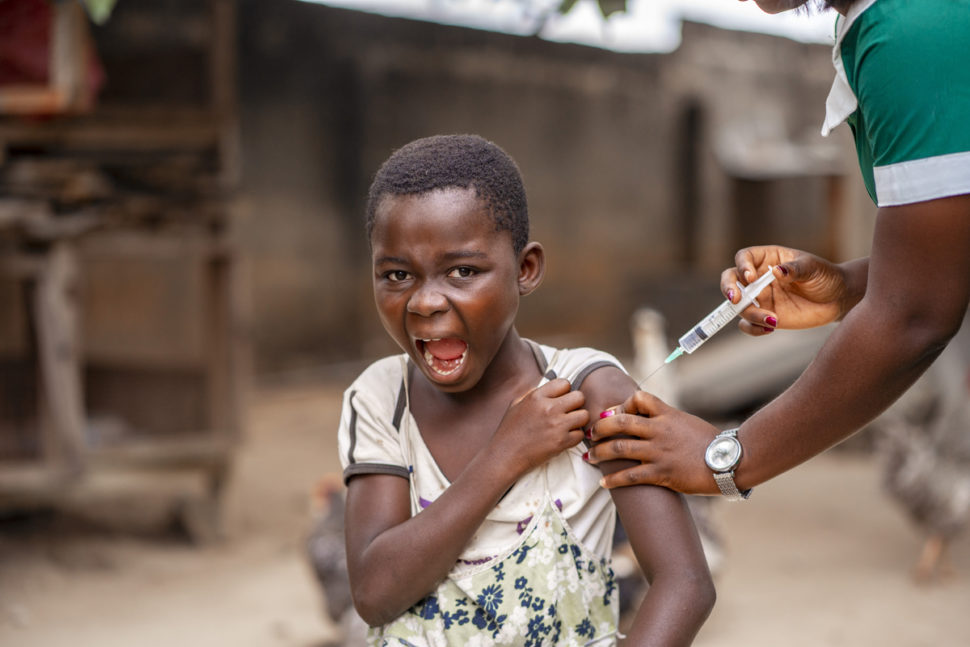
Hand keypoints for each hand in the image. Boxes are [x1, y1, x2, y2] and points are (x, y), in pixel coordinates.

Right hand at [490, 378, 587, 479]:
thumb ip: (533, 393)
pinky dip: (575, 437)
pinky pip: (580, 434)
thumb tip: (550, 387)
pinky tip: (564, 438)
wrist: (505, 455)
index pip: (564, 383)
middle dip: (576, 404)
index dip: (565, 391)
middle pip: (579, 397)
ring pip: (584, 415)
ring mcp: (556, 425)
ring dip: (578, 421)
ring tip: (569, 426)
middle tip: (568, 412)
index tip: (560, 400)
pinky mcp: (561, 442)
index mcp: (537, 397)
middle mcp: (548, 408)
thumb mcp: (516, 404)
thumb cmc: (509, 431)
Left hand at [585, 391, 719, 494]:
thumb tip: (651, 422)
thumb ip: (668, 421)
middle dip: (599, 427)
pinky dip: (613, 479)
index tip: (615, 414)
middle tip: (589, 433)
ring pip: (619, 448)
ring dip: (599, 452)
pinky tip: (603, 482)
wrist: (730, 461)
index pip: (638, 398)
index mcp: (667, 414)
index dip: (623, 404)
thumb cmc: (711, 444)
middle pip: (620, 422)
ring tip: (590, 457)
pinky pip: (631, 476)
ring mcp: (659, 452)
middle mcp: (660, 430)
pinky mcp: (662, 473)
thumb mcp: (687, 423)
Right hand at [724, 245, 853, 335]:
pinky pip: (748, 324)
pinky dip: (752, 328)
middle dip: (728, 288)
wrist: (837, 299)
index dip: (742, 266)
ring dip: (751, 314)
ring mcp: (759, 298)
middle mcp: (758, 278)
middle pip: (730, 278)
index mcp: (767, 259)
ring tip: (773, 320)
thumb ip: (795, 269)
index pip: (744, 257)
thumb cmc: (825, 277)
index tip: (751, 277)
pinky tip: (770, 329)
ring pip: (739, 305)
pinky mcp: (764, 316)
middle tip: (735, 299)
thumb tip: (777, 271)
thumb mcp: (813, 269)